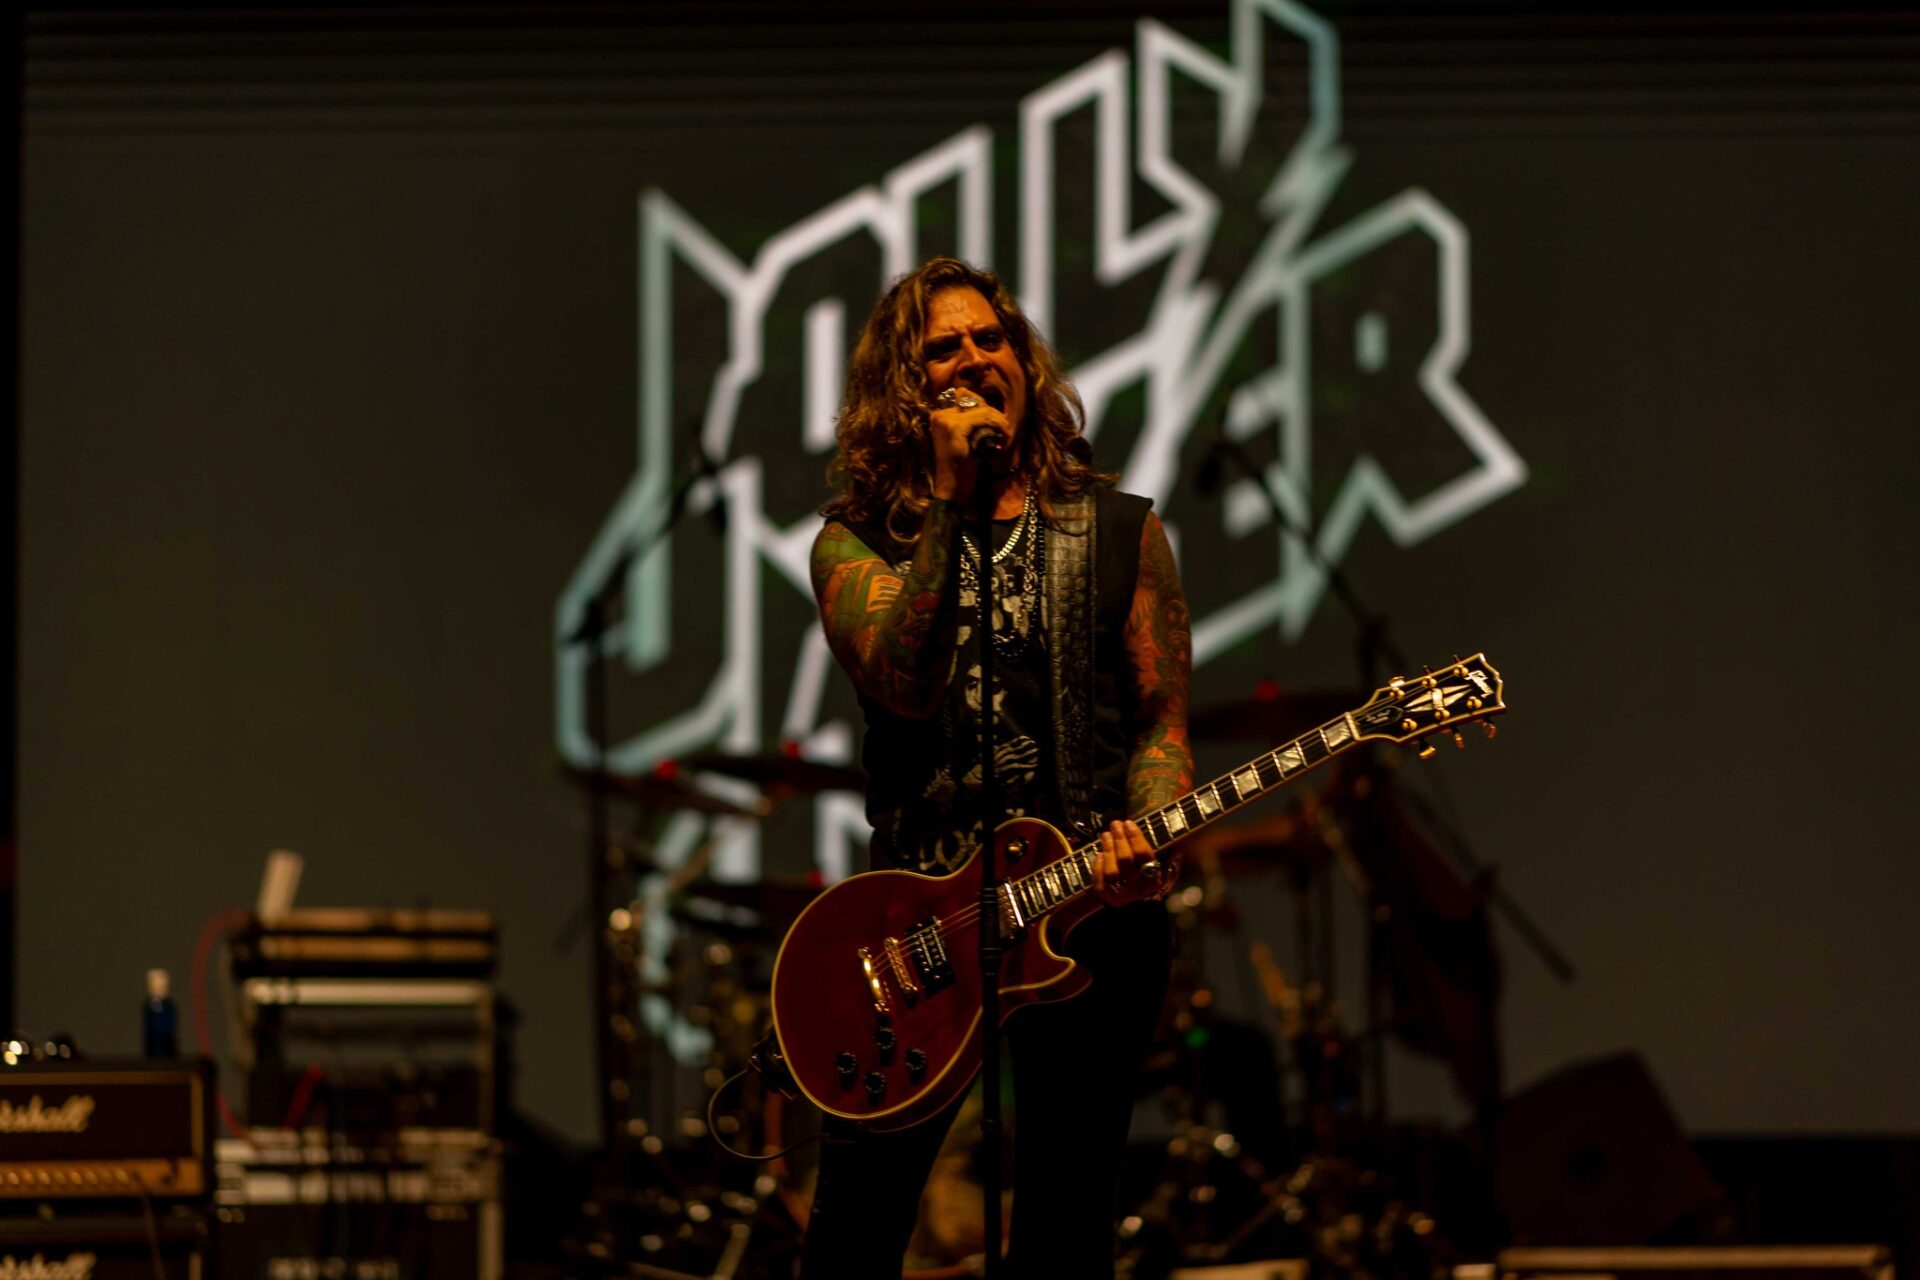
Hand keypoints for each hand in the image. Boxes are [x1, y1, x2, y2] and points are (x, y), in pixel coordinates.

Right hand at [927, 388, 1011, 505]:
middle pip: (973, 399)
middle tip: (1004, 429)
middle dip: (993, 412)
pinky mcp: (954, 427)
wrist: (952, 488)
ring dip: (999, 420)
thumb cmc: (960, 467)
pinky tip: (1003, 437)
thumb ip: (970, 422)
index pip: (964, 396)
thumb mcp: (964, 440)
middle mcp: (939, 415)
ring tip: (1006, 435)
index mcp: (939, 416)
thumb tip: (988, 408)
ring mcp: (945, 420)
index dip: (984, 408)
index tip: (997, 424)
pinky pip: (983, 417)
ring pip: (982, 408)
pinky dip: (997, 425)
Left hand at [1092, 819, 1171, 905]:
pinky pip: (1100, 883)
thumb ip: (1167, 848)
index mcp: (1155, 878)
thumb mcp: (1163, 858)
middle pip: (1125, 860)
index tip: (1128, 823)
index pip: (1143, 854)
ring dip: (1107, 849)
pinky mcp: (1109, 898)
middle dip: (1119, 838)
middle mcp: (1139, 888)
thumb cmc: (1149, 868)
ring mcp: (1123, 895)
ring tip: (1106, 835)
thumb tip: (1172, 836)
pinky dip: (1098, 868)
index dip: (1134, 837)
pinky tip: (1100, 855)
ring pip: (1111, 871)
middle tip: (1115, 824)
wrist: (1139, 896)